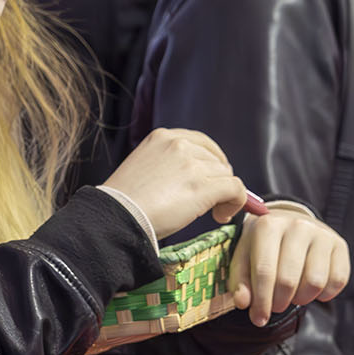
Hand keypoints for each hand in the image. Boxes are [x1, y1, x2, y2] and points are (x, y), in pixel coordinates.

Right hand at [104, 128, 247, 237]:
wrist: (116, 217)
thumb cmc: (126, 202)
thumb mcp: (145, 168)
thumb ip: (170, 165)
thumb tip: (202, 179)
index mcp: (163, 137)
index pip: (202, 143)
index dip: (211, 163)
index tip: (211, 180)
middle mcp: (179, 144)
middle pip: (217, 161)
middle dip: (217, 182)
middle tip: (210, 203)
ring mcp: (192, 164)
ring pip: (227, 176)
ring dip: (224, 195)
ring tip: (212, 213)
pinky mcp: (203, 186)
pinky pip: (236, 189)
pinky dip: (237, 203)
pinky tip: (221, 216)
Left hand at [229, 205, 349, 324]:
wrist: (290, 223)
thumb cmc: (263, 246)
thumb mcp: (244, 258)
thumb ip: (240, 281)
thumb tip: (243, 302)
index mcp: (268, 226)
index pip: (264, 272)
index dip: (261, 302)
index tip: (259, 319)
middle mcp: (297, 225)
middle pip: (288, 280)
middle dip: (279, 303)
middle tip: (276, 305)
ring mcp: (322, 234)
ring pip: (315, 282)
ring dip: (302, 299)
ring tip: (293, 295)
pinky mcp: (340, 244)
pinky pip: (337, 281)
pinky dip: (324, 294)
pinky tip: (311, 289)